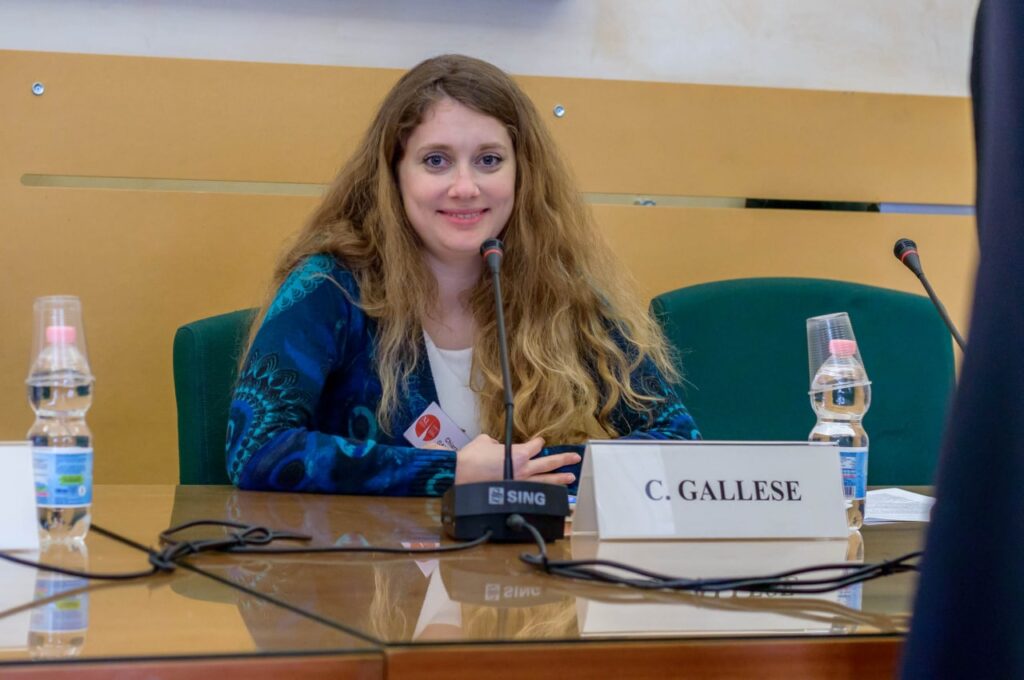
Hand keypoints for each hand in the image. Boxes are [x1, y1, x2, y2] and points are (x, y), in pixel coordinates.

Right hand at [454, 434, 579, 485]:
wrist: (459, 474)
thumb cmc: (471, 457)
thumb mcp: (485, 441)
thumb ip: (495, 442)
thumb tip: (497, 446)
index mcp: (518, 453)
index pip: (535, 447)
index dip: (538, 444)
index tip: (540, 443)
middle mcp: (523, 469)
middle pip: (548, 463)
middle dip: (563, 460)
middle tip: (575, 458)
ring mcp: (519, 483)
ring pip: (545, 480)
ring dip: (559, 479)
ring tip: (570, 478)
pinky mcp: (512, 494)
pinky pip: (532, 492)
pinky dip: (543, 493)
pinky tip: (551, 494)